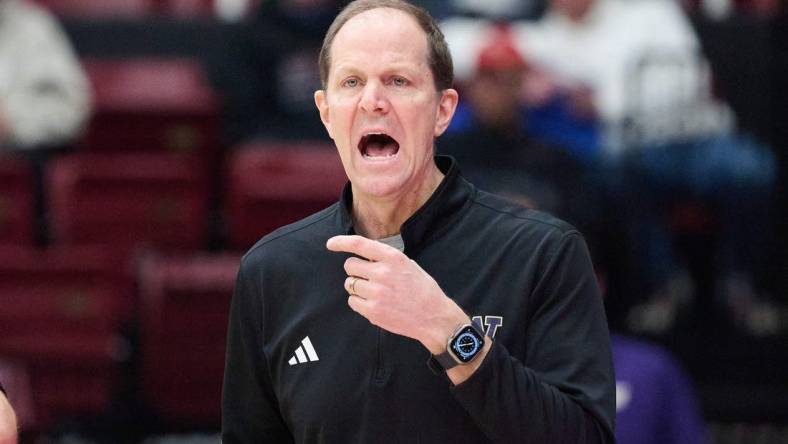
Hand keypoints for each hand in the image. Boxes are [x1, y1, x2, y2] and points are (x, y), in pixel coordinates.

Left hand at [326, 235, 466, 354]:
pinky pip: (352, 302)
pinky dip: (359, 302)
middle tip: (368, 278)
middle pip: (350, 266)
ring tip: (376, 293)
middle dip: (355, 271)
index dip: (341, 242)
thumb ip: (386, 259)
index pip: (359, 244)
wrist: (434, 317)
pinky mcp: (373, 311)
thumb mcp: (408, 265)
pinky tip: (375, 304)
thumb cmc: (422, 290)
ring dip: (358, 287)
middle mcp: (382, 272)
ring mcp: (376, 293)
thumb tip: (364, 255)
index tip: (331, 244)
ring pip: (350, 284)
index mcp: (393, 257)